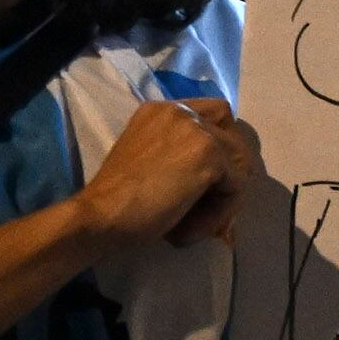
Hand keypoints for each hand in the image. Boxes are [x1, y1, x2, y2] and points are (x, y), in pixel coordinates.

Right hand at [78, 97, 261, 247]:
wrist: (99, 214)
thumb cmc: (117, 199)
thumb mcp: (151, 160)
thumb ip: (181, 153)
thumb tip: (223, 172)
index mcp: (162, 110)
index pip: (216, 114)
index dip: (222, 147)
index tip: (211, 180)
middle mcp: (181, 111)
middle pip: (234, 138)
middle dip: (229, 174)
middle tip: (209, 208)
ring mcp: (197, 130)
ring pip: (239, 165)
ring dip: (224, 199)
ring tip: (196, 225)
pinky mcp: (210, 154)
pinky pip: (236, 187)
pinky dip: (220, 212)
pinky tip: (191, 229)